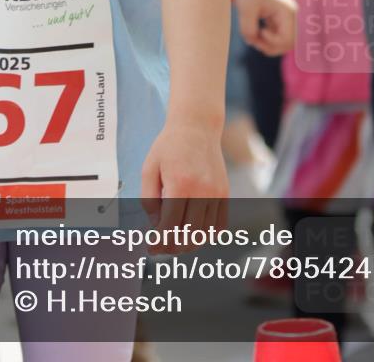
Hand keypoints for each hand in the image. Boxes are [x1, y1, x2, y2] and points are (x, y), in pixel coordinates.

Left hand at [141, 122, 227, 249]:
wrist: (197, 127)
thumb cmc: (169, 146)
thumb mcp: (149, 168)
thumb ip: (148, 199)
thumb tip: (156, 225)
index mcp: (180, 184)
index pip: (170, 226)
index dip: (159, 242)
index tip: (151, 247)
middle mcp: (202, 191)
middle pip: (189, 236)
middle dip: (172, 247)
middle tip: (160, 245)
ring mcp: (216, 193)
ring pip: (205, 235)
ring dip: (189, 244)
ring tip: (175, 240)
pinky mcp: (225, 193)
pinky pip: (219, 226)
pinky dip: (206, 236)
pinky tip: (193, 232)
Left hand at [233, 0, 296, 56]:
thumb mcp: (245, 10)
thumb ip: (249, 30)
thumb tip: (252, 42)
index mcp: (288, 12)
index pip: (287, 40)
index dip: (271, 42)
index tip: (258, 31)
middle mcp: (291, 14)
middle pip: (289, 44)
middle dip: (271, 47)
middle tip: (253, 40)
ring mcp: (286, 15)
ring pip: (283, 41)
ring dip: (268, 44)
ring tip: (252, 37)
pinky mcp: (278, 16)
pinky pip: (277, 34)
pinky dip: (266, 38)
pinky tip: (255, 33)